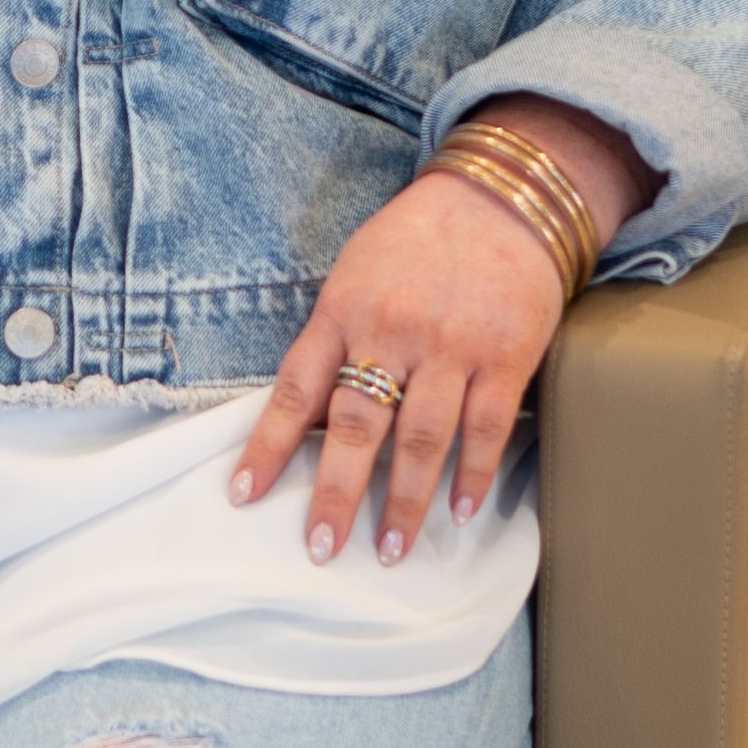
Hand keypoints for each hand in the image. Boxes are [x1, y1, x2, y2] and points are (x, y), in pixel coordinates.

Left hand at [229, 93, 659, 565]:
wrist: (501, 197)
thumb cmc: (417, 241)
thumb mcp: (355, 274)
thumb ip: (335, 339)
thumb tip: (312, 418)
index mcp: (344, 311)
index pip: (296, 389)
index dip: (267, 446)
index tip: (242, 496)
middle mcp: (392, 332)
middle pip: (357, 425)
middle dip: (336, 493)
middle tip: (320, 547)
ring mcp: (451, 347)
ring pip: (422, 437)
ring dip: (405, 501)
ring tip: (388, 549)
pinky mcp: (504, 356)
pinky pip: (486, 427)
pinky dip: (473, 474)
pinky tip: (460, 512)